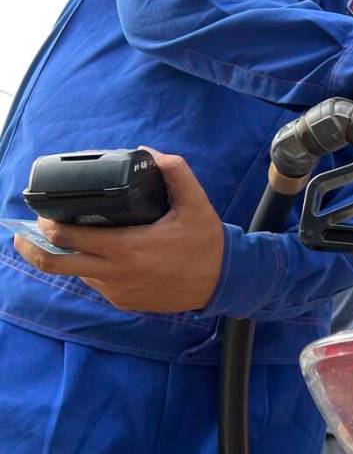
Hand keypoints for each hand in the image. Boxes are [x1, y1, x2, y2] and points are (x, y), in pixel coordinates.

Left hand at [14, 150, 223, 313]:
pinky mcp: (123, 301)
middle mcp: (115, 273)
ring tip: (74, 237)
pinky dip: (95, 268)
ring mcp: (117, 291)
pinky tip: (108, 254)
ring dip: (71, 255)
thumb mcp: (196, 203)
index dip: (47, 224)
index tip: (45, 211)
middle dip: (32, 246)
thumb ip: (175, 173)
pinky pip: (98, 283)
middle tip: (28, 230)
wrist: (223, 282)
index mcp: (127, 247)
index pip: (67, 238)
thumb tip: (150, 152)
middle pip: (54, 264)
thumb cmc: (207, 242)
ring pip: (77, 273)